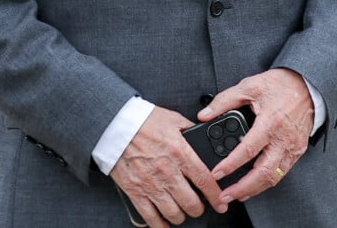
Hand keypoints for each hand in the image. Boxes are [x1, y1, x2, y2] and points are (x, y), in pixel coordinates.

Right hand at [110, 106, 228, 226]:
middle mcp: (168, 171)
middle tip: (198, 204)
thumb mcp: (173, 118)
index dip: (216, 196)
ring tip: (182, 210)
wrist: (116, 124)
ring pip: (174, 214)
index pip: (205, 180)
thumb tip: (204, 137)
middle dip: (198, 207)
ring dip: (181, 215)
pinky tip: (164, 221)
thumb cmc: (144, 120)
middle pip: (192, 203)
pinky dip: (160, 224)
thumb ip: (190, 130)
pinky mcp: (136, 191)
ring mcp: (151, 184)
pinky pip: (151, 218)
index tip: (221, 203)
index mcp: (179, 152)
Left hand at [197, 68, 313, 202]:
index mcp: (271, 121)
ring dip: (254, 189)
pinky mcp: (297, 151)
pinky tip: (254, 184)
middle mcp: (283, 139)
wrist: (306, 85)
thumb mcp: (249, 86)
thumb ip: (224, 101)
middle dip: (243, 188)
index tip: (217, 173)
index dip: (231, 164)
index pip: (249, 149)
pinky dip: (266, 182)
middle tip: (225, 195)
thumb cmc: (279, 84)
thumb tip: (204, 115)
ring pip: (273, 177)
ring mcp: (292, 148)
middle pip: (263, 173)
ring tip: (237, 194)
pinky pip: (281, 172)